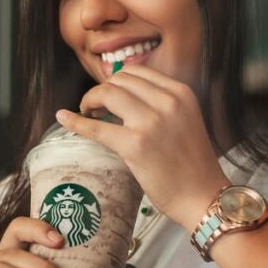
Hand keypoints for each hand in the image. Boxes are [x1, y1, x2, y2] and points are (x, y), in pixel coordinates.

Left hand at [56, 65, 230, 230]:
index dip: (116, 82)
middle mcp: (168, 101)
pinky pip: (96, 127)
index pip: (137, 72)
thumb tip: (123, 94)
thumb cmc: (193, 165)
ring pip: (106, 94)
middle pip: (119, 80)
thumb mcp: (185, 119)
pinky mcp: (136, 145)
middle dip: (102, 91)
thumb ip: (161, 104)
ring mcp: (152, 122)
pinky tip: (64, 119)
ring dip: (90, 101)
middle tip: (94, 108)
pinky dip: (76, 122)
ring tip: (87, 115)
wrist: (204, 196)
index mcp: (181, 92)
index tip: (108, 96)